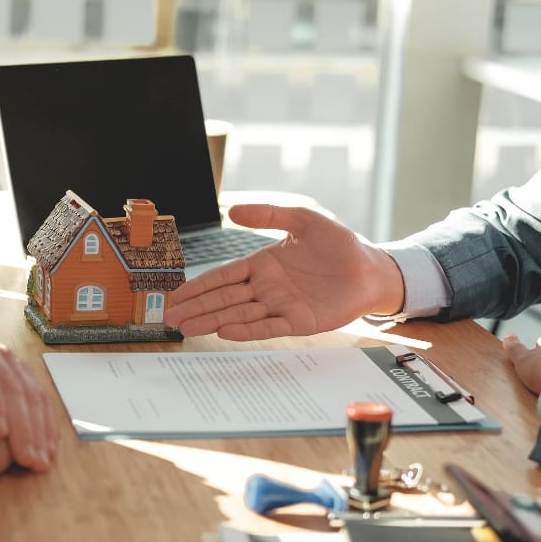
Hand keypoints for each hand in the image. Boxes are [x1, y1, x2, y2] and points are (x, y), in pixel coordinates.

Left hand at [0, 328, 58, 470]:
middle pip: (10, 382)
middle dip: (23, 424)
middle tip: (27, 457)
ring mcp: (3, 355)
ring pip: (30, 389)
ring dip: (39, 428)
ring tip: (40, 459)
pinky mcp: (16, 369)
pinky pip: (37, 394)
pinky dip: (44, 423)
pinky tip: (46, 447)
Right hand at [163, 205, 404, 340]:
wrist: (371, 268)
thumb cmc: (339, 244)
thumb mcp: (302, 219)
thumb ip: (268, 214)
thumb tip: (232, 210)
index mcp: (263, 264)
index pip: (223, 277)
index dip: (199, 286)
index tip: (176, 295)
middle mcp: (267, 288)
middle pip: (224, 299)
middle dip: (196, 308)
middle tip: (169, 318)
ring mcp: (280, 306)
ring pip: (238, 315)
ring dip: (212, 321)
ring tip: (186, 328)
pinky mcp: (298, 322)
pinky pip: (267, 327)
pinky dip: (246, 330)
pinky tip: (225, 332)